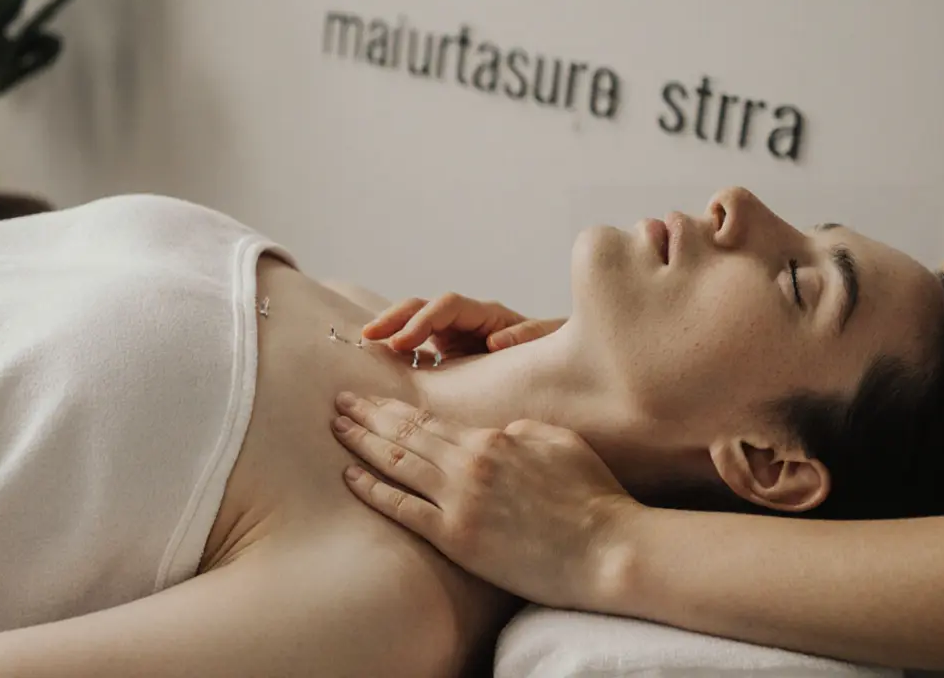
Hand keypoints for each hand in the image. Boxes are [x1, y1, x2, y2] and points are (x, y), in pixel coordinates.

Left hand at [330, 392, 635, 609]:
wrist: (606, 548)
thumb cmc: (591, 496)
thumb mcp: (557, 442)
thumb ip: (520, 430)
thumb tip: (496, 431)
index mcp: (492, 438)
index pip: (430, 416)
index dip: (395, 404)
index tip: (372, 395)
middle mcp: (469, 463)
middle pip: (405, 433)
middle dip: (368, 415)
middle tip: (338, 400)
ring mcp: (459, 500)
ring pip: (397, 463)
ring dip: (362, 443)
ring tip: (337, 428)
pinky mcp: (456, 538)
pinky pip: (403, 509)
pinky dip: (373, 490)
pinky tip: (350, 476)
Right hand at [361, 293, 563, 357]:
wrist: (560, 368)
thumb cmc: (555, 351)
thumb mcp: (546, 342)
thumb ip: (525, 337)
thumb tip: (497, 342)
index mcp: (486, 314)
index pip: (446, 306)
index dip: (423, 320)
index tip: (402, 342)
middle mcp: (464, 322)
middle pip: (421, 308)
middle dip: (394, 319)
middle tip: (369, 336)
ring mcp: (452, 339)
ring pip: (413, 327)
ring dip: (389, 334)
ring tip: (364, 348)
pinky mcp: (446, 359)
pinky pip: (416, 353)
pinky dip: (397, 358)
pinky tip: (378, 371)